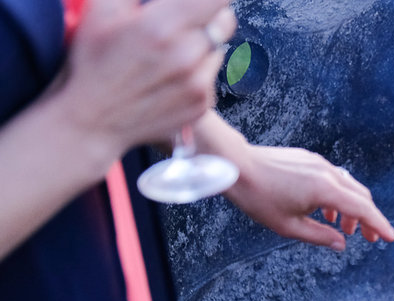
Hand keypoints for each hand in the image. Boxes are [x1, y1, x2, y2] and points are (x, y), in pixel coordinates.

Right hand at [59, 0, 235, 156]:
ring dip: (202, 44)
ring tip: (170, 51)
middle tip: (183, 20)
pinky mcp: (202, 103)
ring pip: (219, 47)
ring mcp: (197, 83)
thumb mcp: (102, 10)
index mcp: (161, 27)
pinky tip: (171, 75)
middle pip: (224, 20)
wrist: (93, 119)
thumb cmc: (93, 61)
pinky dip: (199, 70)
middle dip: (207, 15)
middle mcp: (186, 55)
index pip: (215, 0)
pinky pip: (212, 75)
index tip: (201, 1)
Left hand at [223, 145, 393, 249]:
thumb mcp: (288, 226)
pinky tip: (327, 211)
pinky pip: (334, 179)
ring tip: (344, 229)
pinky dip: (338, 197)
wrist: (236, 165)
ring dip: (352, 209)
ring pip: (348, 187)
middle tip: (370, 239)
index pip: (362, 209)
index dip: (379, 225)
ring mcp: (319, 164)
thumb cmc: (258, 197)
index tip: (390, 238)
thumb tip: (341, 243)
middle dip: (368, 219)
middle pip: (361, 197)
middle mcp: (327, 173)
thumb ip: (319, 236)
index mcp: (326, 190)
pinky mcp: (309, 160)